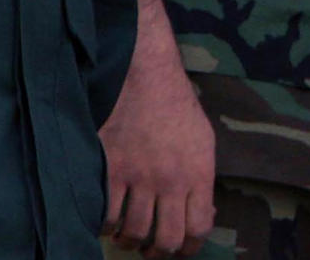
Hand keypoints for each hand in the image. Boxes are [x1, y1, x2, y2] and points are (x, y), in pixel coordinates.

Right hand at [102, 0, 214, 257]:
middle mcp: (170, 179)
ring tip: (127, 235)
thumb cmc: (175, 100)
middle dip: (158, 252)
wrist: (144, 67)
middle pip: (166, 239)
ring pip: (135, 231)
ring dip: (130, 240)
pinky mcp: (111, 164)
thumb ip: (202, 179)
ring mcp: (139, 174)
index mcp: (198, 172)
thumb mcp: (203, 138)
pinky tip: (107, 219)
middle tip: (149, 250)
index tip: (179, 249)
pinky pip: (106, 212)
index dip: (189, 248)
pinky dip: (106, 224)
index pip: (198, 229)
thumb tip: (201, 214)